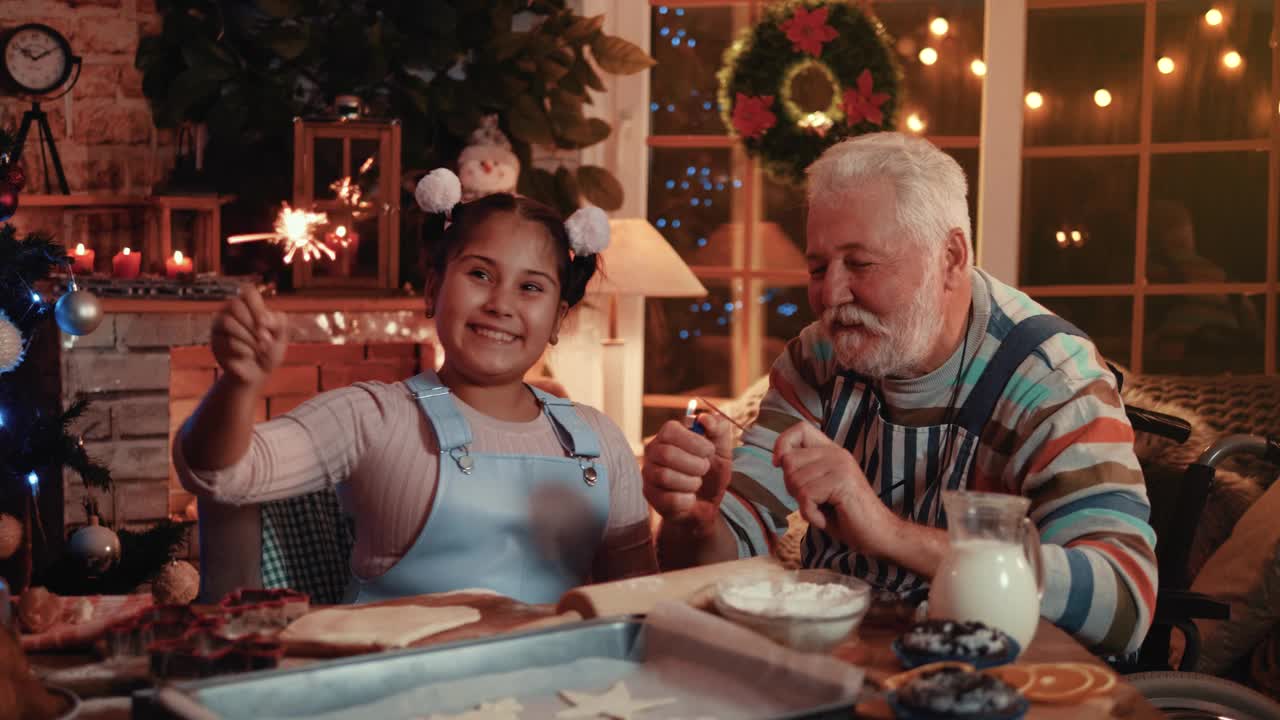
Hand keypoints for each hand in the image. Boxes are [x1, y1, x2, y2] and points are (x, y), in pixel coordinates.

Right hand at [210, 285, 287, 387]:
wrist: (258, 373)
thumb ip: (278, 322)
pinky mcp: (215, 342)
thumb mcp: (281, 336)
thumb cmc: (270, 350)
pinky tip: (248, 355)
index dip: (257, 306)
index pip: (247, 292)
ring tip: (260, 349)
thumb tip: (263, 320)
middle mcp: (231, 312)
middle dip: (253, 325)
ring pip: (228, 322)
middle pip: (235, 306)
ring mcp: (220, 326)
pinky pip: (226, 341)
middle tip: (265, 340)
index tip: (266, 324)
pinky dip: (243, 350)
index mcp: (249, 306)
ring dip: (249, 338)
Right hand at [642, 413, 733, 531]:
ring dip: (691, 483)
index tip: (709, 451)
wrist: (707, 504)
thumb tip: (704, 418)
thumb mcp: (723, 449)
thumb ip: (719, 428)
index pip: (671, 430)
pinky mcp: (650, 495)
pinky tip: (690, 498)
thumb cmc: (712, 473)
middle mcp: (654, 451)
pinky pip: (667, 498)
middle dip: (695, 465)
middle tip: (704, 469)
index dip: (694, 442)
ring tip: (696, 483)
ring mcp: (649, 474)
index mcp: (669, 435)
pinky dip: (686, 500)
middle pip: (667, 454)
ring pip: (665, 476)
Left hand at [773, 421, 901, 555]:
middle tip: (814, 501)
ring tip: (824, 510)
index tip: (779, 464)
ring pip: (795, 481)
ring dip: (803, 504)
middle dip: (792, 487)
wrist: (878, 534)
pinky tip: (826, 519)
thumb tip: (779, 460)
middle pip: (789, 460)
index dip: (783, 443)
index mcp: (832, 451)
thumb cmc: (846, 515)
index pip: (800, 429)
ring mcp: (840, 466)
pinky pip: (806, 498)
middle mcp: (837, 454)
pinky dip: (811, 515)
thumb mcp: (820, 488)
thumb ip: (804, 471)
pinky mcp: (842, 482)